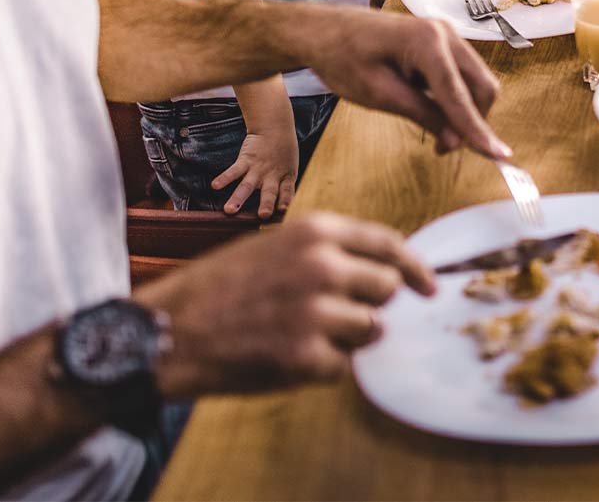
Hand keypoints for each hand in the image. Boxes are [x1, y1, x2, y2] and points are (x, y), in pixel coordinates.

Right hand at [136, 211, 434, 397]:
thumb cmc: (221, 287)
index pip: (388, 244)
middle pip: (386, 289)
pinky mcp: (305, 355)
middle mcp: (322, 265)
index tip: (428, 287)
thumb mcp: (277, 245)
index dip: (414, 268)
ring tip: (303, 333)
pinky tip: (287, 355)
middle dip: (371, 305)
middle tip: (336, 315)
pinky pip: (343, 365)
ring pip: (371, 328)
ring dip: (348, 338)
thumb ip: (328, 252)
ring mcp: (315, 310)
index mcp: (316, 231)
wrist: (170, 330)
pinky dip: (323, 367)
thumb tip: (383, 270)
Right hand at [211, 128, 298, 217]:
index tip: (283, 210)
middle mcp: (272, 176)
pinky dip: (224, 178)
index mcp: (286, 178)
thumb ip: (284, 188)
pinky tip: (215, 186)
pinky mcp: (246, 160)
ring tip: (229, 210)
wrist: (275, 128)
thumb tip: (283, 210)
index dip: (286, 200)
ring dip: (238, 198)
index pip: (287, 191)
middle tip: (263, 215)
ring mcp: (258, 169)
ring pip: (247, 185)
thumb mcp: (290, 170)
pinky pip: (234, 170)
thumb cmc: (283, 154)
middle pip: (269, 192)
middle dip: (266, 204)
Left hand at [294, 7, 509, 159]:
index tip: (499, 157)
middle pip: (481, 86)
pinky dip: (456, 99)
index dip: (478, 130)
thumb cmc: (343, 58)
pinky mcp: (441, 42)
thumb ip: (422, 114)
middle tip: (444, 148)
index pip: (460, 95)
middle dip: (474, 121)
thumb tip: (456, 141)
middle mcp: (445, 33)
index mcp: (427, 42)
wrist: (324, 31)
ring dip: (465, 111)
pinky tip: (434, 113)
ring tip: (436, 134)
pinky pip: (462, 75)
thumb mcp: (379, 94)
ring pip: (476, 82)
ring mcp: (446, 35)